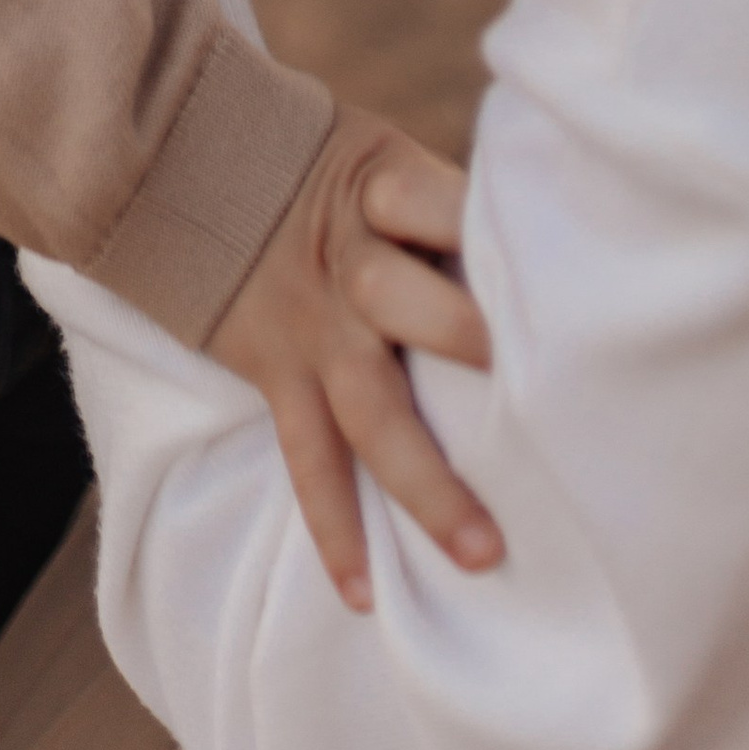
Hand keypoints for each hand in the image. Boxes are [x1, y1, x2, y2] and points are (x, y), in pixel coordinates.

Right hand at [212, 104, 499, 610]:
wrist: (193, 172)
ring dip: (425, 483)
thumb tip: (546, 248)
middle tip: (533, 393)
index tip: (555, 277)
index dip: (484, 234)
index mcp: (381, 187)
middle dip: (459, 338)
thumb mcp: (383, 157)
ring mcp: (311, 328)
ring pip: (368, 409)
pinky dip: (333, 527)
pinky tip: (365, 592)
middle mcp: (347, 262)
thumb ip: (445, 203)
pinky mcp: (278, 374)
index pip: (436, 203)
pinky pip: (307, 459)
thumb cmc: (328, 171)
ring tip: (481, 552)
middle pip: (398, 296)